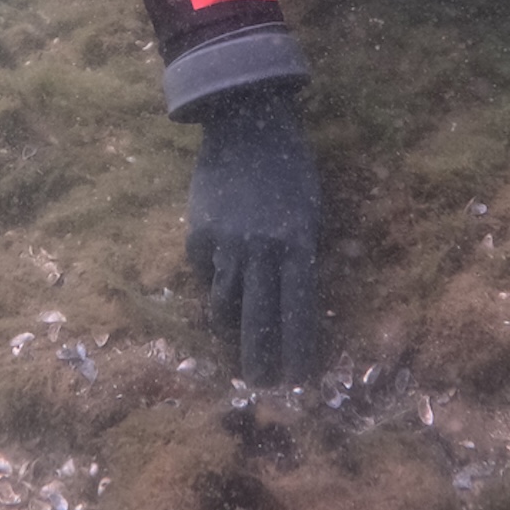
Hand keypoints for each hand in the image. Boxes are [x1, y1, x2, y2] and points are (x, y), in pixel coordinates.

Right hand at [185, 87, 319, 385]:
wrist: (244, 123)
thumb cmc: (291, 167)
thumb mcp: (312, 211)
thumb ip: (302, 254)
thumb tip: (295, 297)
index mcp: (296, 245)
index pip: (299, 312)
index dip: (299, 351)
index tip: (300, 380)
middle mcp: (259, 250)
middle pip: (258, 320)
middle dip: (260, 359)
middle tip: (262, 385)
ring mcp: (224, 245)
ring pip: (224, 306)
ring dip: (231, 334)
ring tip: (237, 355)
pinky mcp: (197, 237)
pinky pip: (206, 275)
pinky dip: (214, 286)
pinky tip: (219, 292)